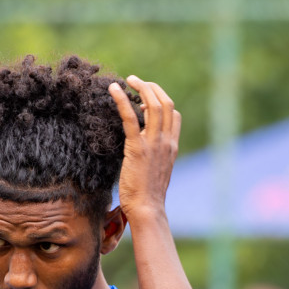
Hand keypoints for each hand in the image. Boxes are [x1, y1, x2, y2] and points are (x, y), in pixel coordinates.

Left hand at [110, 75, 179, 220]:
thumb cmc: (148, 195)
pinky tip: (114, 89)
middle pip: (166, 103)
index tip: (145, 98)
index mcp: (172, 146)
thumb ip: (155, 156)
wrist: (147, 208)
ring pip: (153, 105)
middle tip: (135, 81)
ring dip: (141, 87)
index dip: (161, 100)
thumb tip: (145, 149)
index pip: (174, 114)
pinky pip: (130, 118)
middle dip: (151, 87)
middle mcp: (166, 142)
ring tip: (128, 80)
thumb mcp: (157, 171)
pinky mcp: (137, 148)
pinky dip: (122, 100)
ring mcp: (154, 144)